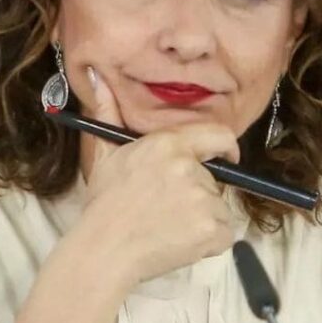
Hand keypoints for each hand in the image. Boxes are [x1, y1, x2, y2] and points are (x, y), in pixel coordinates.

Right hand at [76, 66, 239, 286]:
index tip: (226, 159)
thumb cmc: (104, 205)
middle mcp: (189, 167)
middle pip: (214, 179)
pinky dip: (209, 242)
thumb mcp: (105, 153)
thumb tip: (95, 72)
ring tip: (168, 229)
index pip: (218, 135)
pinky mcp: (211, 228)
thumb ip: (108, 111)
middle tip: (169, 210)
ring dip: (202, 220)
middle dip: (200, 194)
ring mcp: (203, 199)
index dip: (226, 147)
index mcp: (168, 144)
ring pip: (219, 208)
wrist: (104, 250)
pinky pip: (224, 234)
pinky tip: (180, 243)